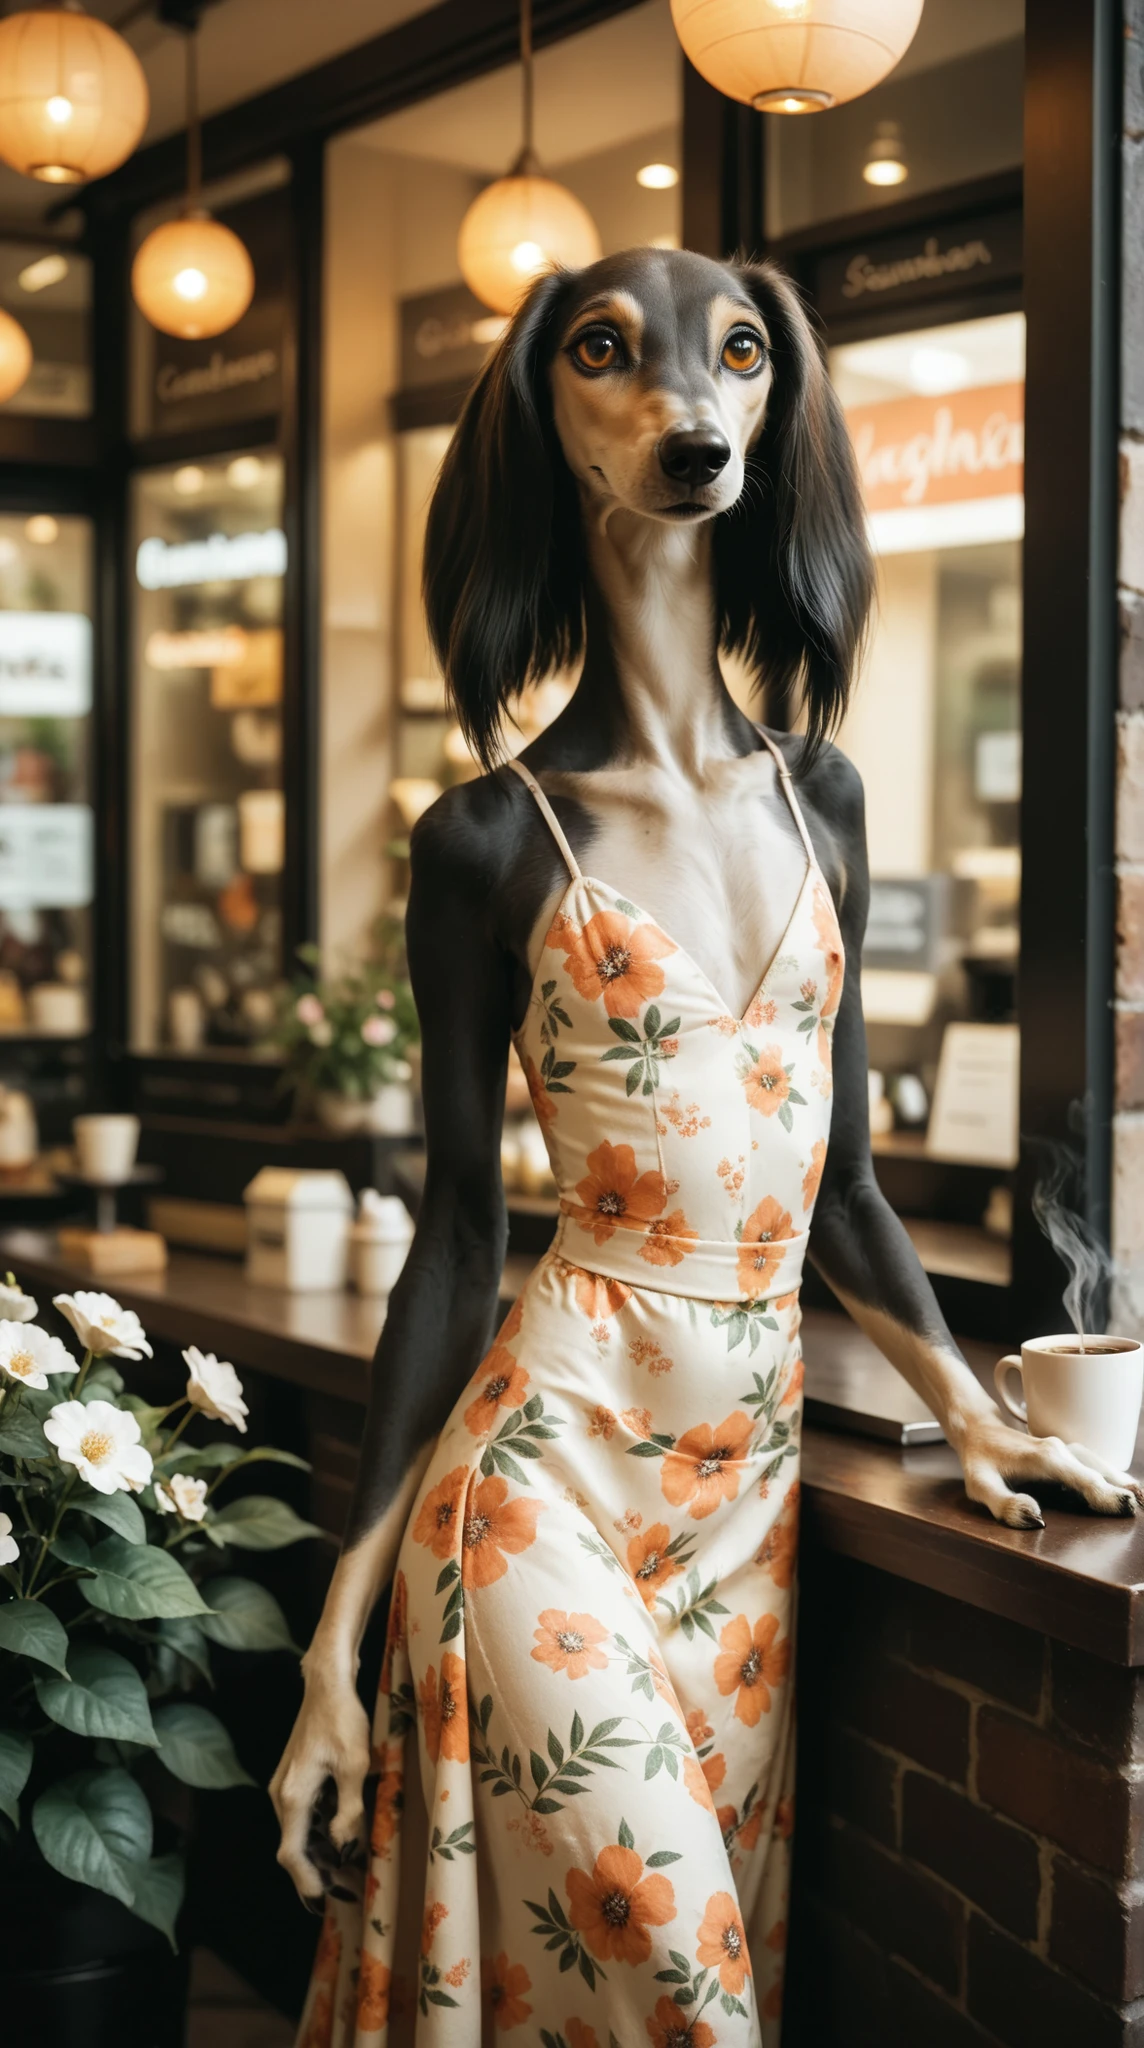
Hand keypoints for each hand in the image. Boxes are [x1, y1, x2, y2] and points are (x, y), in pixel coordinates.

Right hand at [270, 1652, 371, 1904]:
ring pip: (297, 1831)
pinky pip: (301, 1815)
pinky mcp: (293, 1776)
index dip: (305, 1881)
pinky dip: (317, 1832)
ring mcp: (284, 1784)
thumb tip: (342, 1844)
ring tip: (348, 1868)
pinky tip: (340, 1837)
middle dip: (317, 1871)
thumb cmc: (342, 1720)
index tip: (323, 1902)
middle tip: (346, 1889)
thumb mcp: (354, 1765)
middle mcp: (280, 1794)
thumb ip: (348, 1809)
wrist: (327, 1683)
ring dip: (318, 1852)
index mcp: (292, 1796)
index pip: (291, 1853)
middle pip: (292, 1846)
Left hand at [954, 1407, 1143, 1527]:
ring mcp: (1065, 1449)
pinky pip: (1094, 1464)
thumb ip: (1004, 1504)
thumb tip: (1036, 1518)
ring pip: (1101, 1465)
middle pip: (1100, 1472)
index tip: (1128, 1509)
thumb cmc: (979, 1462)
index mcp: (1047, 1460)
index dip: (1107, 1496)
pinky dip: (1112, 1475)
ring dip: (1121, 1482)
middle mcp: (1061, 1451)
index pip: (1085, 1481)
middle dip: (1122, 1491)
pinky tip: (1125, 1487)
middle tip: (1139, 1510)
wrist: (977, 1431)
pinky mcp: (1065, 1453)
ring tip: (1140, 1499)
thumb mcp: (980, 1486)